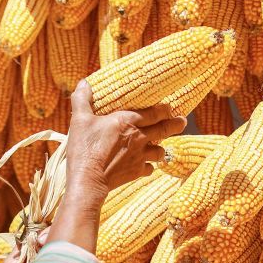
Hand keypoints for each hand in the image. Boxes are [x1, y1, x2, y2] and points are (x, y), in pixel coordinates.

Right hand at [64, 80, 187, 206]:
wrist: (89, 180)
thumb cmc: (85, 148)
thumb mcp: (79, 119)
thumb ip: (82, 99)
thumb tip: (82, 82)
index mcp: (128, 121)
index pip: (155, 112)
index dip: (165, 109)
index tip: (169, 107)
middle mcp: (139, 137)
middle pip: (165, 129)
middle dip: (176, 124)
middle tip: (183, 122)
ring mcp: (140, 156)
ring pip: (160, 151)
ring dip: (161, 148)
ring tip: (160, 147)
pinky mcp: (136, 172)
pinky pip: (149, 168)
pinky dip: (148, 167)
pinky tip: (145, 166)